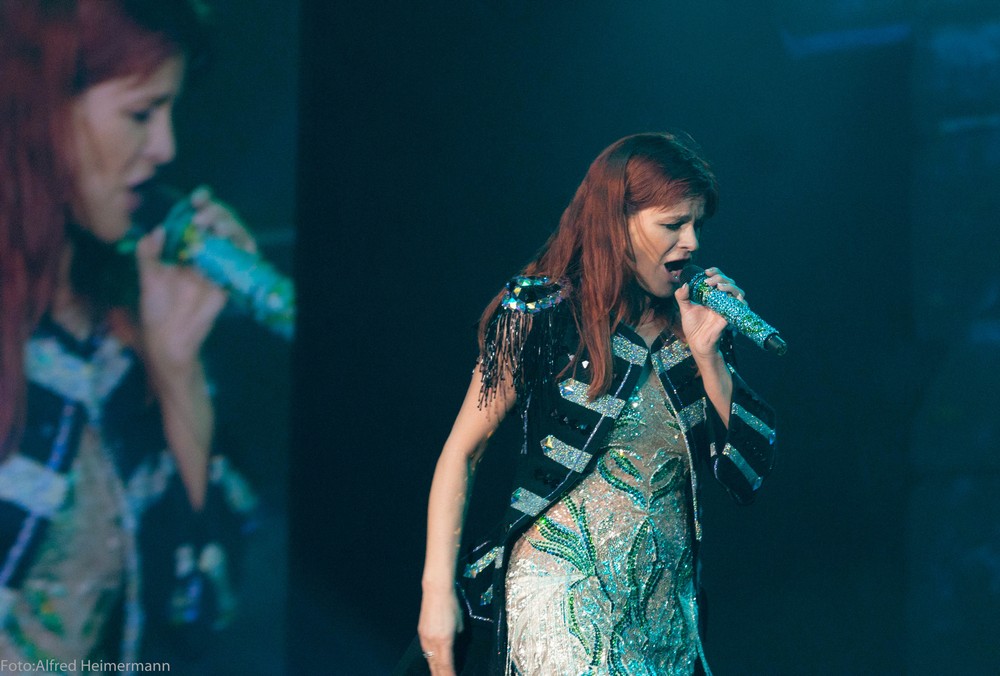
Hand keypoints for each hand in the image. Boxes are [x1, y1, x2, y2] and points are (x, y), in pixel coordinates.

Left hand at [135, 186, 255, 387]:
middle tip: (202, 217)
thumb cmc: (155, 309)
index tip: (196, 199)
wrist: (169, 338)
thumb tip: (158, 230)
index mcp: (183, 247)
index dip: (201, 205)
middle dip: (216, 213)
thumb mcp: (146, 278)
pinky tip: (237, 243)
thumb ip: (149, 254)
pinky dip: (245, 248)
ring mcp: (218, 266)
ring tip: (217, 228)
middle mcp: (203, 252)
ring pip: (234, 237)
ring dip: (231, 227)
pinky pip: (243, 261)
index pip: (196, 218)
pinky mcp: (228, 281)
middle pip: (219, 223)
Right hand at [417, 587, 463, 675]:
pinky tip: (433, 663)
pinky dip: (430, 659)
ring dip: (434, 670)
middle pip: (436, 666)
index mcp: (444, 641)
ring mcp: (425, 638)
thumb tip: (457, 648)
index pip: (447, 666)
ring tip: (439, 675)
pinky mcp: (421, 633)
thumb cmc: (452, 605)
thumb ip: (458, 640)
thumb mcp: (461, 625)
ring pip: (429, 660)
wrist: (436, 591)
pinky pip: (425, 651)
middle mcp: (432, 642)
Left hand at [675, 266, 744, 359]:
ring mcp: (727, 307)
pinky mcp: (730, 316)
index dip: (715, 272)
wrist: (697, 342)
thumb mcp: (684, 309)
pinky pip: (740, 307)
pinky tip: (734, 299)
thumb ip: (682, 296)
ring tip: (719, 288)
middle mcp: (721, 299)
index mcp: (711, 294)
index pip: (718, 278)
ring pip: (737, 292)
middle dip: (720, 278)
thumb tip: (684, 285)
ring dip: (730, 287)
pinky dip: (740, 301)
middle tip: (709, 282)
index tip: (706, 272)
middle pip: (729, 282)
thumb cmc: (693, 326)